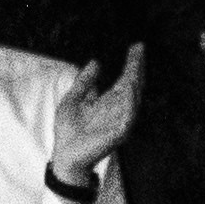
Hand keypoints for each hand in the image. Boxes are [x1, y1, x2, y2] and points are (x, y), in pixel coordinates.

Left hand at [49, 44, 144, 187]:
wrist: (65, 156)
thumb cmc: (68, 132)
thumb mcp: (73, 99)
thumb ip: (84, 82)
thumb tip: (96, 62)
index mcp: (108, 103)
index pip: (124, 80)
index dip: (130, 64)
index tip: (136, 47)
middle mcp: (117, 111)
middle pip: (132, 86)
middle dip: (136, 68)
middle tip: (139, 48)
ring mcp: (119, 123)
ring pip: (133, 100)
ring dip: (136, 82)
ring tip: (136, 64)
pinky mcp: (117, 135)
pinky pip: (127, 117)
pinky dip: (130, 103)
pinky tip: (129, 88)